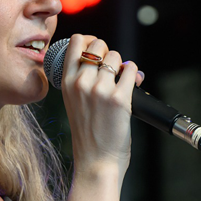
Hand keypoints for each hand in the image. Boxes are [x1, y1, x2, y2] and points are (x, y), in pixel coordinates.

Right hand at [61, 34, 143, 183]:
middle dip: (107, 52)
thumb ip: (82, 81)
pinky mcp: (120, 99)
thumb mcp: (74, 103)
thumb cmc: (87, 134)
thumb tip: (109, 60)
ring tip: (122, 78)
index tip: (96, 49)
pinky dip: (134, 73)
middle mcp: (80, 82)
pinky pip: (131, 70)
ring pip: (116, 56)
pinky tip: (133, 83)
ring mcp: (100, 90)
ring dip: (122, 64)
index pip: (75, 42)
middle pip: (98, 45)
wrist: (95, 161)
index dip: (88, 40)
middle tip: (111, 67)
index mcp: (66, 82)